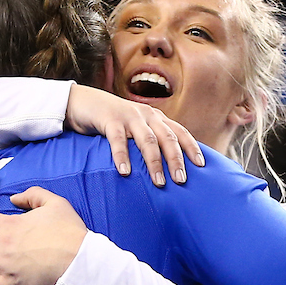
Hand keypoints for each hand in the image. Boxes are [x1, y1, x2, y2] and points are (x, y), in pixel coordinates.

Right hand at [65, 84, 203, 186]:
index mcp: (156, 118)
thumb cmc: (113, 122)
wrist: (83, 102)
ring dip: (154, 162)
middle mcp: (147, 115)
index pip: (180, 132)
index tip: (201, 165)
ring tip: (159, 182)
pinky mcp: (110, 119)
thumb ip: (150, 141)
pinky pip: (118, 140)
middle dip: (176, 160)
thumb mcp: (136, 129)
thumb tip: (166, 169)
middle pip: (167, 138)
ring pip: (147, 140)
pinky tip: (125, 172)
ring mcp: (129, 116)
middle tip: (181, 180)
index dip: (191, 148)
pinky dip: (122, 156)